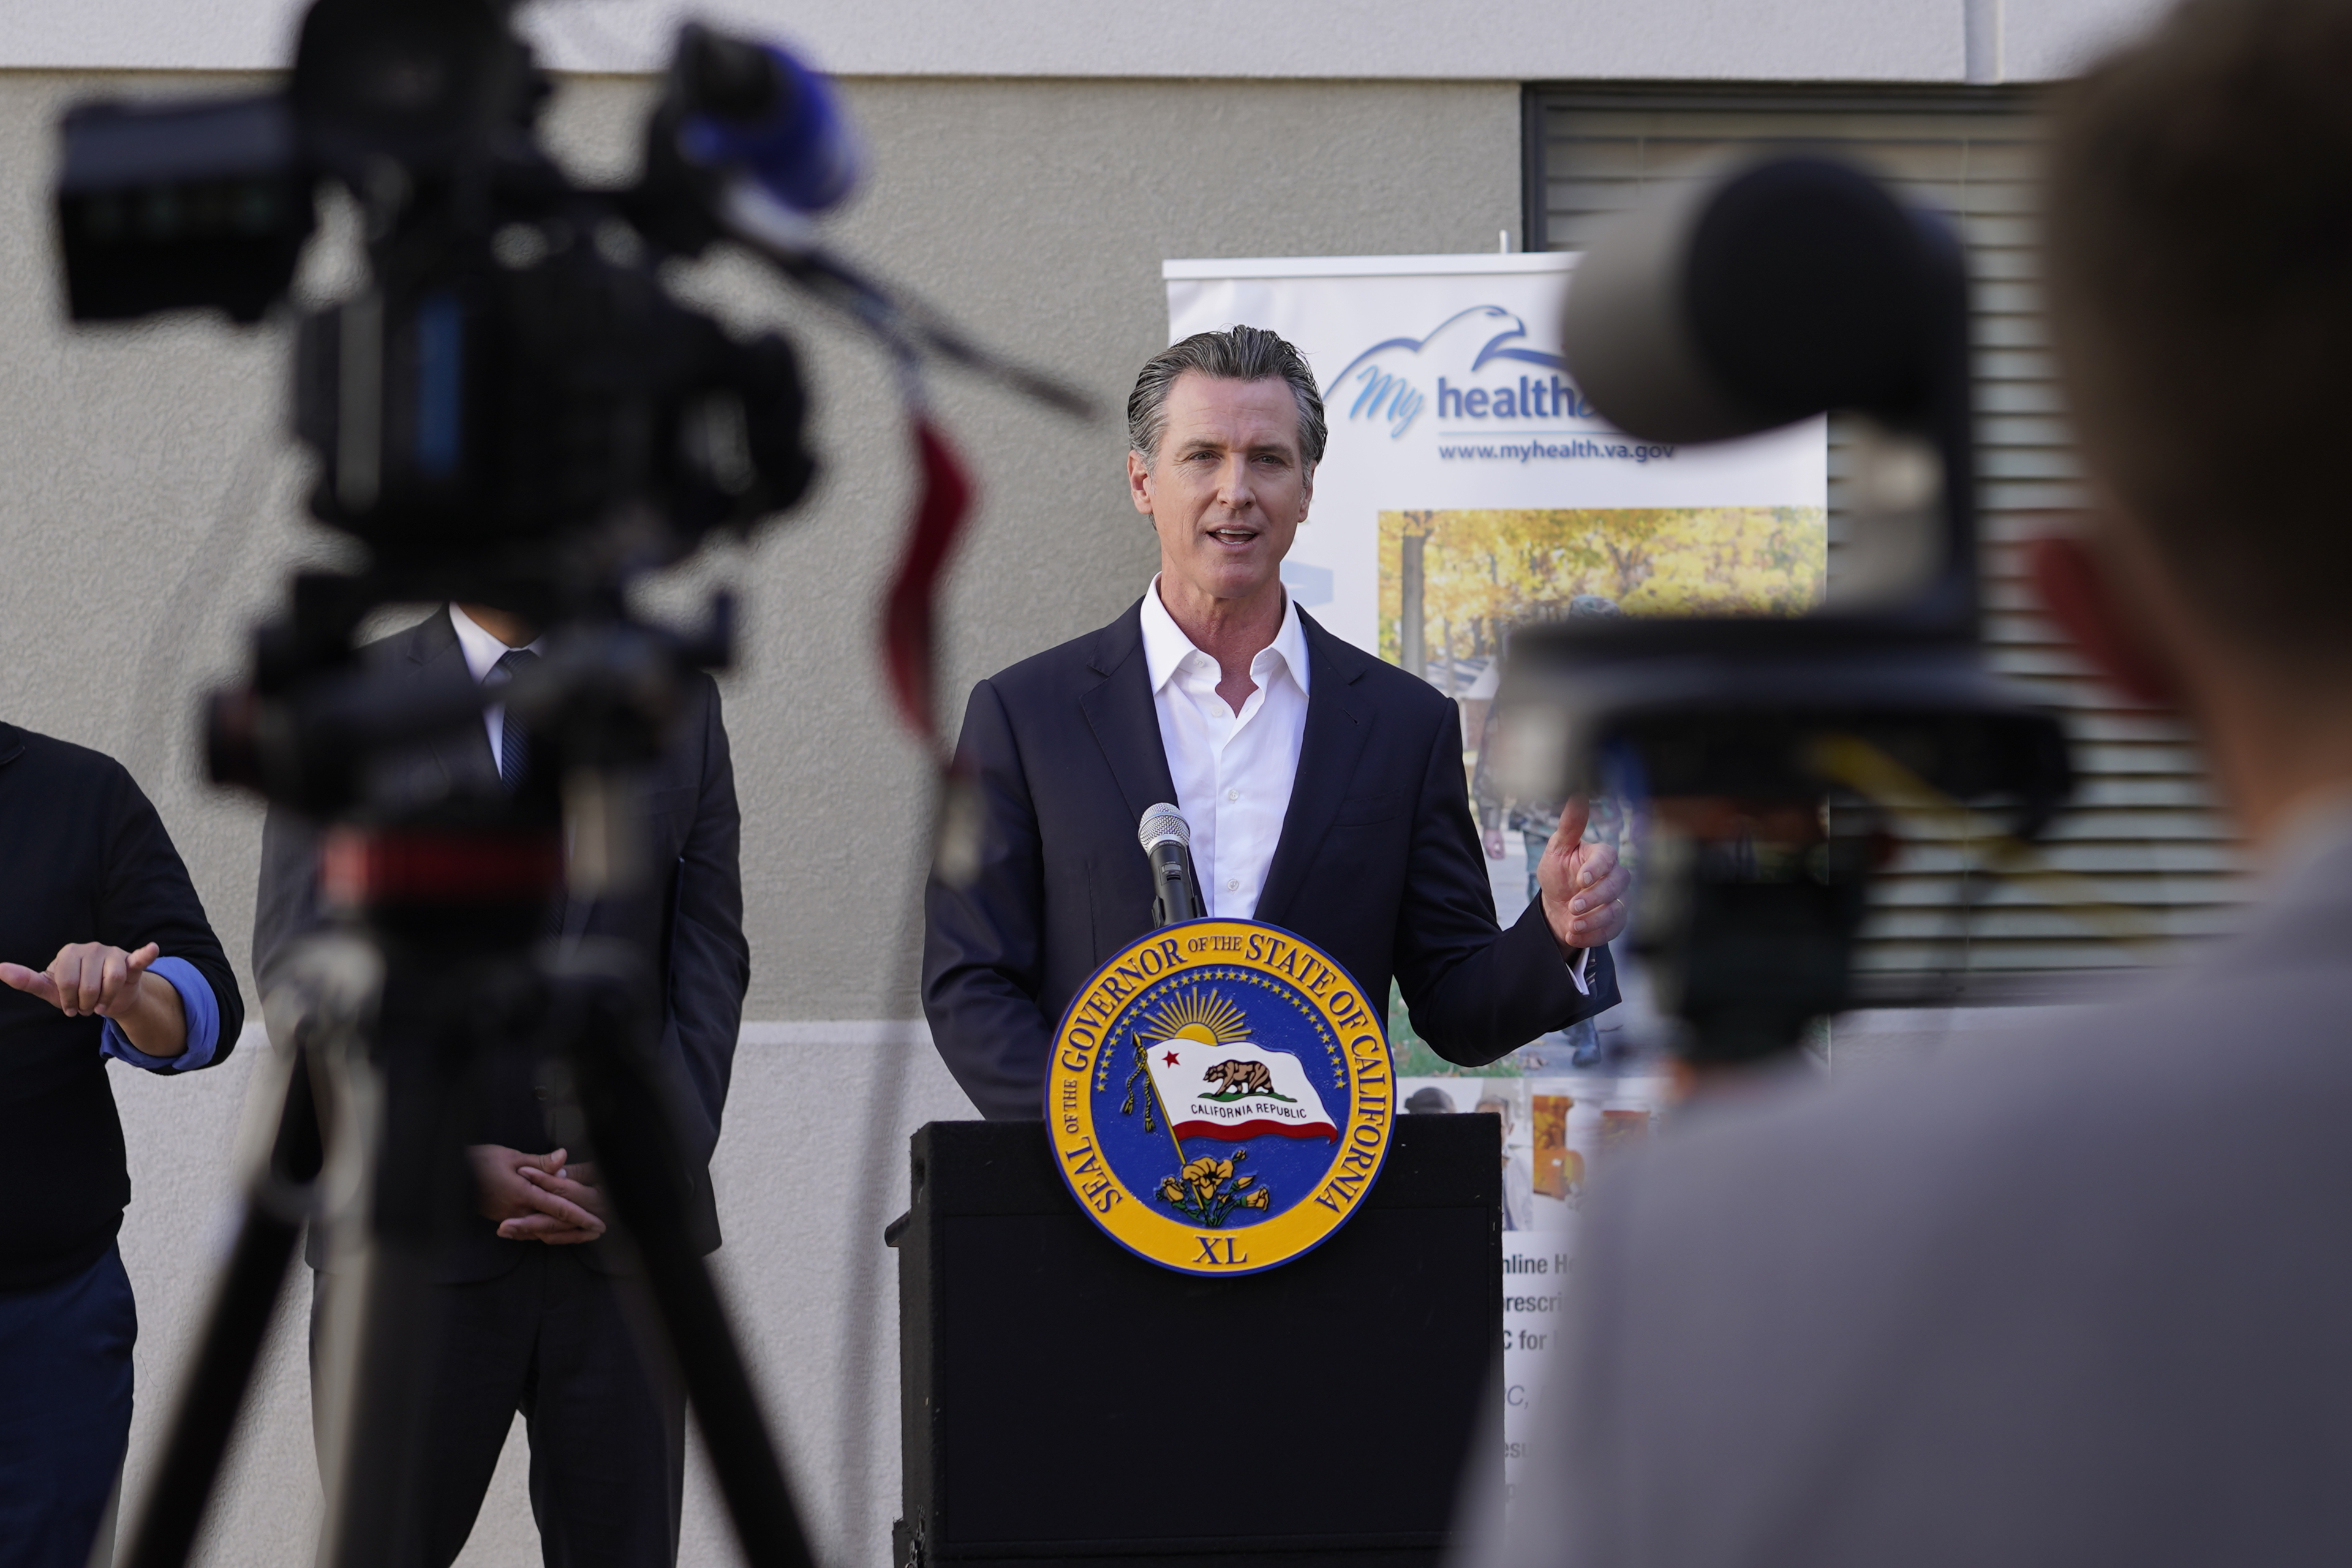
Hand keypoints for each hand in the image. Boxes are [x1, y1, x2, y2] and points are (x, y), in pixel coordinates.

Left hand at [2, 941, 186, 1056]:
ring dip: (106, 1000)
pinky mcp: (132, 961)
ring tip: (102, 1003)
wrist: (109, 999)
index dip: (69, 1001)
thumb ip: (27, 980)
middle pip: (88, 985)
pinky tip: (149, 949)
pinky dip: (144, 954)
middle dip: (87, 1003)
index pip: (66, 982)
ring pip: (110, 981)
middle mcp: (91, 947)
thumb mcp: (51, 990)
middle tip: (88, 1006)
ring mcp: (113, 952)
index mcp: (69, 952)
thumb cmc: (76, 992)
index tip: (70, 1007)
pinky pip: (138, 958)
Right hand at [469, 1145, 605, 1244]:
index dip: (580, 1216)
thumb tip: (563, 1157)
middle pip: (555, 1227)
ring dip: (565, 1235)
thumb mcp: (511, 1156)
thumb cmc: (480, 1162)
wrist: (451, 1176)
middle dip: (578, 1230)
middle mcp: (518, 1212)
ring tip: (585, 1235)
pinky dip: (546, 1235)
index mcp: (523, 1194)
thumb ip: (540, 1162)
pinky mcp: (504, 1220)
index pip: (558, 1209)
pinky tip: (557, 1235)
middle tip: (599, 1231)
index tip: (597, 1222)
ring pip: (543, 1233)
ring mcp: (510, 1219)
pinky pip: (529, 1233)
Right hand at [1482, 828, 1505, 860]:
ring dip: (1494, 853)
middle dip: (1497, 856)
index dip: (1499, 857)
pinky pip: (1487, 849)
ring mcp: (1483, 844)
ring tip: (1500, 851)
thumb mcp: (1501, 840)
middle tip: (1503, 855)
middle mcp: (1485, 846)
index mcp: (1489, 846)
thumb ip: (1502, 848)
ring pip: (1488, 853)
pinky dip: (1492, 850)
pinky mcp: (1484, 842)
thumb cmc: (1496, 832)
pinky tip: (1496, 848)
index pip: (1493, 856)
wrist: (1490, 824)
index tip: (1504, 856)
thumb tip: (1503, 855)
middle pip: (1490, 855)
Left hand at [1535, 797, 1630, 954]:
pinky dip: (1593, 935)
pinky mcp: (1616, 921)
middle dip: (1596, 897)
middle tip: (1573, 906)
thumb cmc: (1558, 873)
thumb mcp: (1557, 849)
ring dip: (1594, 920)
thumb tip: (1577, 794)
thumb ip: (1569, 826)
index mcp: (1600, 855)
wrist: (1554, 907)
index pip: (1608, 857)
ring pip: (1618, 909)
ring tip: (1571, 924)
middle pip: (1618, 884)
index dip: (1597, 868)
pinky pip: (1613, 930)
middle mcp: (1614, 876)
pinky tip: (1573, 934)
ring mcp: (1618, 900)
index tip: (1582, 879)